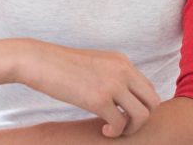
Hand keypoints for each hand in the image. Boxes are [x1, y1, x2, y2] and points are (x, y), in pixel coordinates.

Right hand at [17, 40, 161, 137]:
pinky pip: (119, 123)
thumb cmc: (61, 65)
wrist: (38, 60)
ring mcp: (112, 84)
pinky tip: (103, 130)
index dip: (141, 106)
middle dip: (142, 119)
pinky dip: (114, 132)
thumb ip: (111, 75)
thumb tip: (121, 95)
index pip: (149, 88)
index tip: (125, 114)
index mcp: (122, 61)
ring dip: (131, 128)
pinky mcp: (98, 99)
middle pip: (153, 102)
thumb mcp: (94, 63)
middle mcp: (122, 70)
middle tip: (125, 126)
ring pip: (142, 115)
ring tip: (114, 130)